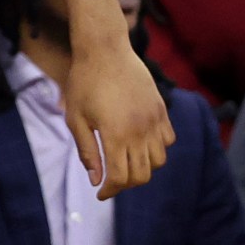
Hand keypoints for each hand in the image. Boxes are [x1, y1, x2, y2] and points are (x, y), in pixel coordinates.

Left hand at [62, 40, 172, 198]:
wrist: (105, 50)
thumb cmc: (84, 82)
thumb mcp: (76, 118)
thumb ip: (88, 151)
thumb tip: (96, 180)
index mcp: (116, 135)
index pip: (120, 177)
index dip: (110, 190)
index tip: (100, 193)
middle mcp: (140, 132)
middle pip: (142, 175)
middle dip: (125, 183)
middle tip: (110, 179)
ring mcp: (155, 121)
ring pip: (159, 161)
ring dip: (143, 168)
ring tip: (125, 161)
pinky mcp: (162, 111)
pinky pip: (168, 141)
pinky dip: (158, 149)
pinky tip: (141, 143)